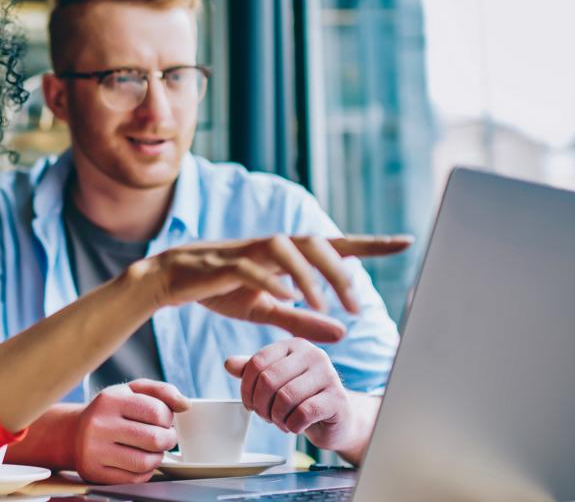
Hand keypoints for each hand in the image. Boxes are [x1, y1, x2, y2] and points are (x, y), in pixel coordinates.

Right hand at [73, 379, 188, 483]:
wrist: (73, 433)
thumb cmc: (110, 411)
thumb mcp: (131, 391)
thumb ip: (161, 391)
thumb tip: (185, 404)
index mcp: (110, 400)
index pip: (157, 411)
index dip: (168, 418)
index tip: (163, 420)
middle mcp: (99, 424)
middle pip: (154, 439)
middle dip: (168, 439)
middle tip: (164, 437)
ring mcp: (94, 450)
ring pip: (145, 462)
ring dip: (157, 457)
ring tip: (152, 449)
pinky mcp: (94, 472)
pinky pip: (134, 479)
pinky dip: (144, 472)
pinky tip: (138, 460)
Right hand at [132, 235, 410, 342]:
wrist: (169, 280)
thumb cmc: (219, 290)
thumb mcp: (266, 309)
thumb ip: (302, 319)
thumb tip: (344, 333)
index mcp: (285, 255)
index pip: (334, 244)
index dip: (370, 244)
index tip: (405, 241)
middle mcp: (271, 246)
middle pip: (315, 242)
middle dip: (340, 272)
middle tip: (356, 307)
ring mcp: (246, 251)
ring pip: (286, 248)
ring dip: (309, 275)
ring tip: (323, 305)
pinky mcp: (222, 263)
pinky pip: (251, 266)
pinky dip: (271, 279)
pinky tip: (286, 297)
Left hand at [224, 339, 360, 452]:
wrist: (337, 419)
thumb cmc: (302, 398)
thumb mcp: (275, 381)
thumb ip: (253, 371)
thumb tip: (228, 363)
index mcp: (294, 346)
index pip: (257, 362)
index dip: (246, 388)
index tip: (249, 404)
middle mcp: (313, 355)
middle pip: (269, 380)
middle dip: (261, 405)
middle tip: (265, 416)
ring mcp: (329, 375)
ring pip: (285, 397)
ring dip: (276, 417)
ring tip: (281, 422)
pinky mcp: (338, 399)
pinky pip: (303, 413)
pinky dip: (292, 425)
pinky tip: (295, 426)